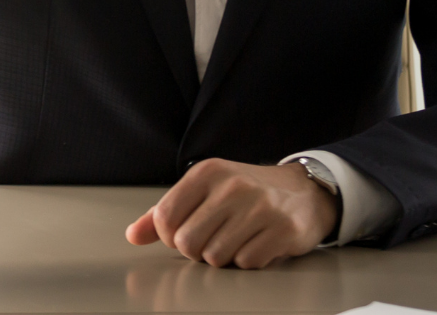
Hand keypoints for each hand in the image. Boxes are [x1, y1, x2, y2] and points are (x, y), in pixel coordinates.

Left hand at [124, 159, 335, 268]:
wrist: (303, 192)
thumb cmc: (245, 193)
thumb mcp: (203, 191)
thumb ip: (164, 212)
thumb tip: (132, 235)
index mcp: (207, 173)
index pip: (164, 217)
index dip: (169, 236)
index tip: (185, 232)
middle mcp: (232, 186)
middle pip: (187, 243)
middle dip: (195, 251)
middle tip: (212, 240)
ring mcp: (259, 207)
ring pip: (215, 257)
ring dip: (223, 257)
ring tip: (237, 239)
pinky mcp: (282, 229)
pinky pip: (246, 263)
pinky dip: (248, 260)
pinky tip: (258, 242)